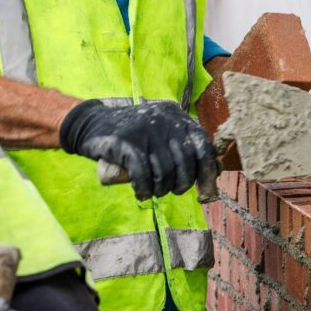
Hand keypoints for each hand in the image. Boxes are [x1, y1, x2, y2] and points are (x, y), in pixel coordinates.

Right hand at [60, 99, 218, 197]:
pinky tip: (142, 193)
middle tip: (171, 191)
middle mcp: (165, 120)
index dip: (207, 173)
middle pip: (185, 162)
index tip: (206, 193)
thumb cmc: (135, 135)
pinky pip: (144, 174)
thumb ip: (187, 146)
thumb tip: (217, 170)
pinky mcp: (126, 142)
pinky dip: (144, 189)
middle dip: (182, 184)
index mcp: (178, 117)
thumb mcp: (163, 134)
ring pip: (165, 171)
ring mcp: (146, 130)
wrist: (93, 124)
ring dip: (161, 189)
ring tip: (154, 191)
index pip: (203, 146)